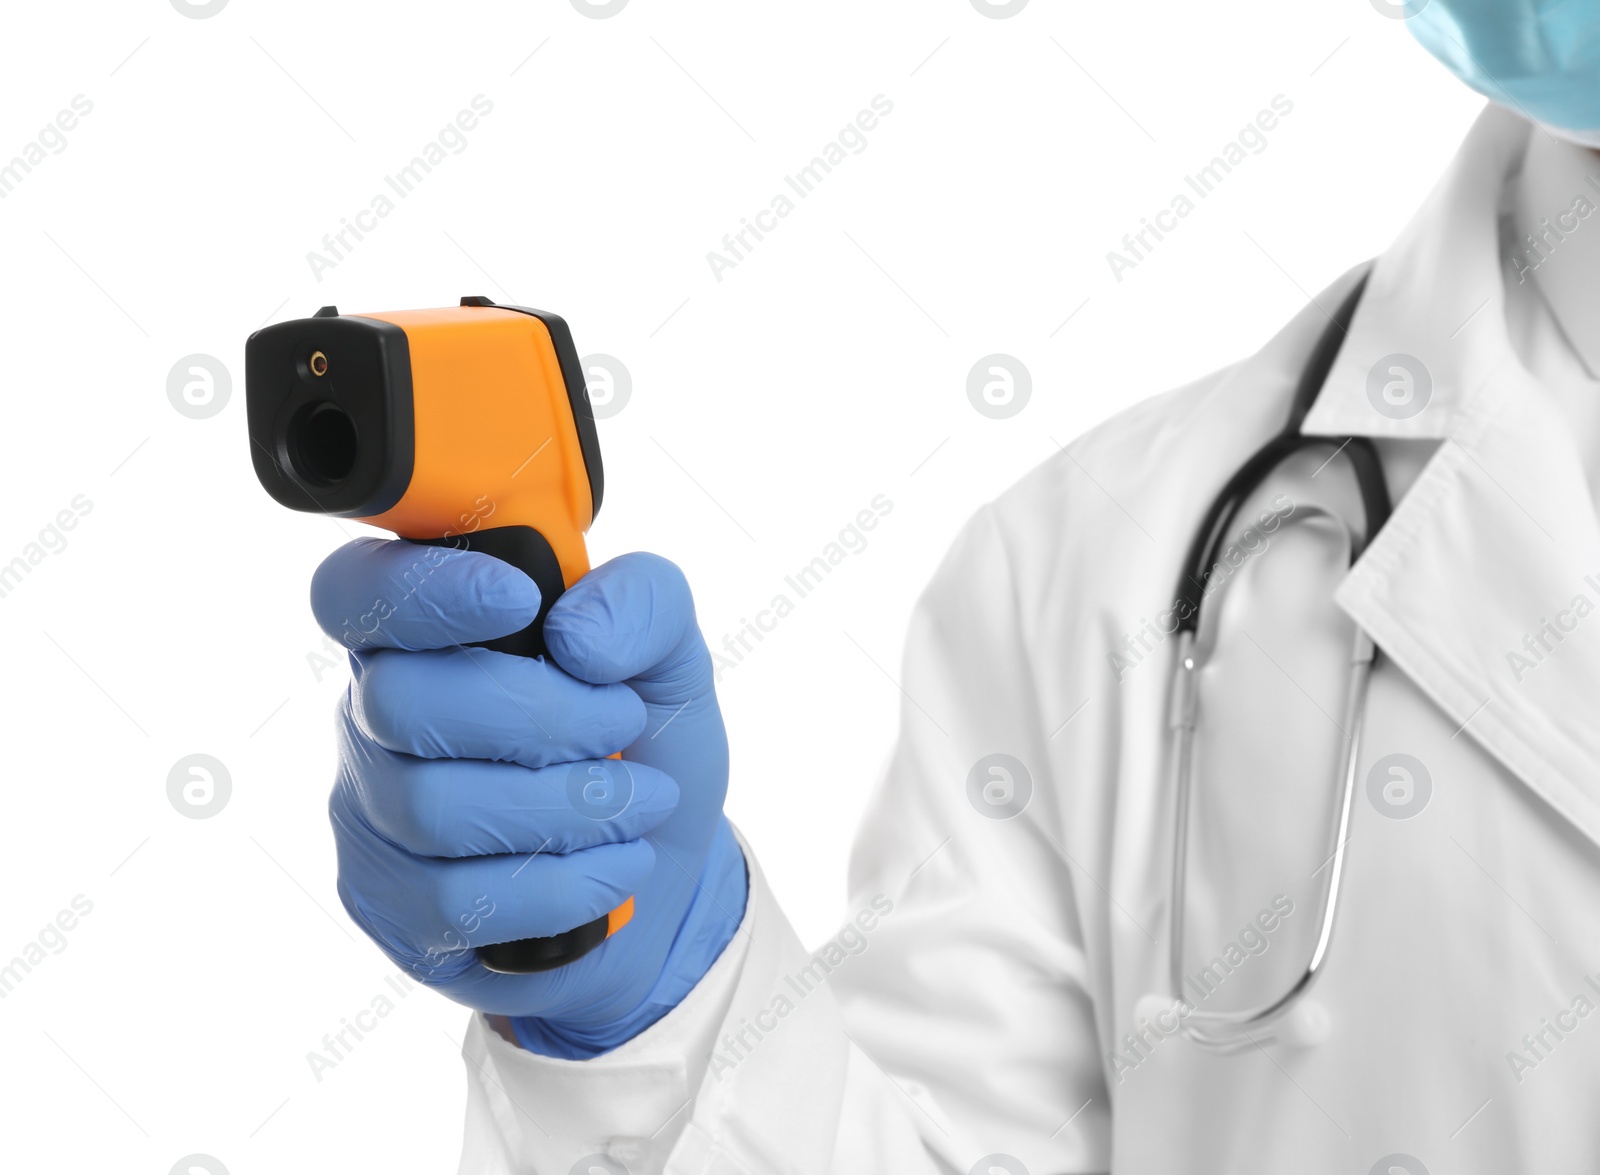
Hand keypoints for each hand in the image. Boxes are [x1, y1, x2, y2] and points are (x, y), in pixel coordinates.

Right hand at [309, 538, 744, 1048]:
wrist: (670, 876)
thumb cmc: (647, 746)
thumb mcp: (672, 654)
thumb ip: (643, 600)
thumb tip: (575, 634)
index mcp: (422, 634)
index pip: (353, 591)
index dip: (422, 589)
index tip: (523, 600)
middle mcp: (373, 721)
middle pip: (399, 702)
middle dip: (540, 715)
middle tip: (624, 722)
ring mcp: (373, 821)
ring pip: (433, 808)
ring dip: (570, 806)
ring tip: (643, 799)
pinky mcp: (395, 913)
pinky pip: (457, 901)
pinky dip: (567, 882)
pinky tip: (620, 864)